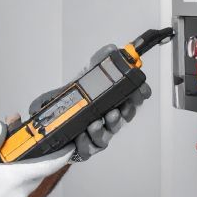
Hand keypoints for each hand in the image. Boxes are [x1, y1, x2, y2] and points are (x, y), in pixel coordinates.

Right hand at [0, 120, 71, 196]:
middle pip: (35, 177)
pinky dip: (7, 194)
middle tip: (21, 155)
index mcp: (16, 180)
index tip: (68, 150)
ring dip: (16, 180)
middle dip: (32, 164)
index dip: (62, 156)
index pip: (49, 166)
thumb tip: (0, 126)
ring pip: (22, 191)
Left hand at [28, 44, 151, 161]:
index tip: (140, 93)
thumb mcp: (87, 76)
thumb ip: (99, 61)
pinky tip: (81, 134)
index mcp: (113, 101)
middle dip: (122, 115)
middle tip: (115, 110)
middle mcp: (109, 118)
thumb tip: (111, 49)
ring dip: (103, 129)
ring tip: (95, 123)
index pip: (133, 98)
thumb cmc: (78, 100)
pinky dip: (86, 142)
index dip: (139, 96)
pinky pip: (89, 148)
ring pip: (107, 135)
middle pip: (123, 118)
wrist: (57, 119)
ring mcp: (99, 133)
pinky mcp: (86, 146)